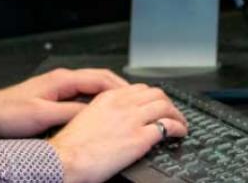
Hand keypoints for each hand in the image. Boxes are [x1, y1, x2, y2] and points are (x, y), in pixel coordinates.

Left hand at [0, 68, 127, 139]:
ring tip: (123, 106)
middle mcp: (61, 80)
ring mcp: (56, 88)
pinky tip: (99, 114)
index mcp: (61, 80)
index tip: (135, 95)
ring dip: (107, 96)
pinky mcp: (52, 97)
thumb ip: (70, 113)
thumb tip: (93, 113)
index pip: (99, 78)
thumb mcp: (42, 116)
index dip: (120, 86)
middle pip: (98, 80)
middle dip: (118, 89)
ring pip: (90, 88)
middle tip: (136, 100)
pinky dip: (94, 103)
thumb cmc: (7, 113)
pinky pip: (80, 96)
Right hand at [48, 84, 187, 182]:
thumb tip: (115, 118)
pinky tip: (180, 133)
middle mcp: (122, 105)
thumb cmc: (71, 145)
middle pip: (156, 94)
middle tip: (172, 112)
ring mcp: (132, 120)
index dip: (152, 96)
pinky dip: (178, 128)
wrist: (66, 158)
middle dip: (168, 102)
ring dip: (177, 114)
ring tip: (181, 123)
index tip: (156, 104)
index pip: (139, 89)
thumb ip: (104, 112)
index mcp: (108, 98)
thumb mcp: (86, 117)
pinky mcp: (139, 139)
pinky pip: (167, 127)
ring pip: (165, 107)